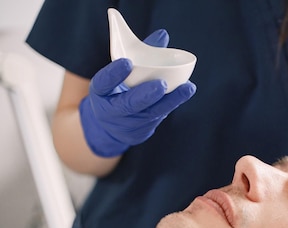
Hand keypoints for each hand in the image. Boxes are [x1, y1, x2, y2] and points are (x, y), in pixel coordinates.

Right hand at [79, 29, 196, 156]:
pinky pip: (158, 117)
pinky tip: (185, 93)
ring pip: (150, 113)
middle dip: (146, 94)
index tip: (127, 62)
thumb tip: (163, 35)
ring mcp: (127, 123)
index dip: (114, 73)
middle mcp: (111, 110)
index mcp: (100, 92)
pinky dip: (171, 105)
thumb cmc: (118, 89)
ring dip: (170, 101)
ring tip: (187, 88)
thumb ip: (140, 54)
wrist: (110, 124)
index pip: (103, 83)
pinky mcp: (141, 131)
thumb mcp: (120, 73)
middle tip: (162, 84)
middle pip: (129, 104)